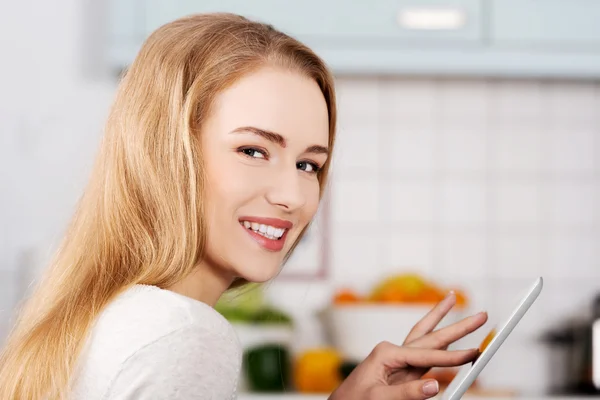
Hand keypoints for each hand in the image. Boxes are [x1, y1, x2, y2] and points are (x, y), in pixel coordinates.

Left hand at [329, 292, 487, 399]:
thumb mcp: (378, 398)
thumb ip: (407, 392)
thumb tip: (434, 386)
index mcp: (386, 353)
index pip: (427, 356)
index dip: (453, 358)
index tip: (475, 354)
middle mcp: (393, 351)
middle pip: (431, 336)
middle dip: (456, 325)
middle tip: (482, 314)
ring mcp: (397, 359)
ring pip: (426, 337)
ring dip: (441, 319)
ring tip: (451, 298)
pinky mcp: (400, 370)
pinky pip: (423, 355)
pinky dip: (437, 343)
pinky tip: (445, 336)